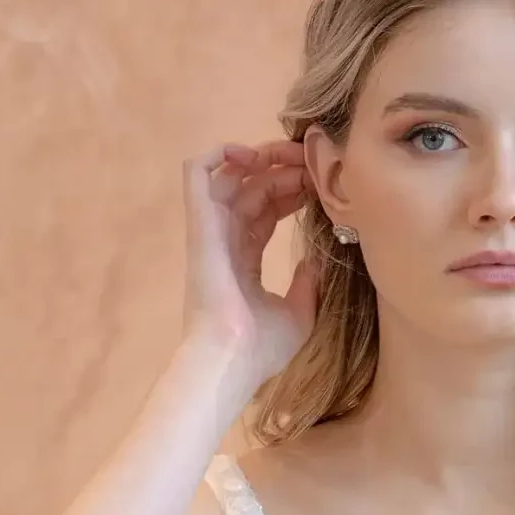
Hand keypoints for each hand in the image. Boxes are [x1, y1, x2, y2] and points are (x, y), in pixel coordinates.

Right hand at [178, 138, 319, 400]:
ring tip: (291, 155)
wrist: (232, 360)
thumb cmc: (260, 349)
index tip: (319, 183)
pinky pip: (196, 174)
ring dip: (260, 158)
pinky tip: (250, 154)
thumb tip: (316, 263)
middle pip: (251, 188)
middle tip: (312, 161)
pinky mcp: (200, 224)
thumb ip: (307, 286)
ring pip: (230, 176)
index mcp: (243, 260)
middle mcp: (225, 241)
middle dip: (282, 168)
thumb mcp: (298, 314)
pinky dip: (217, 154)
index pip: (265, 210)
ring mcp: (211, 230)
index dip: (290, 190)